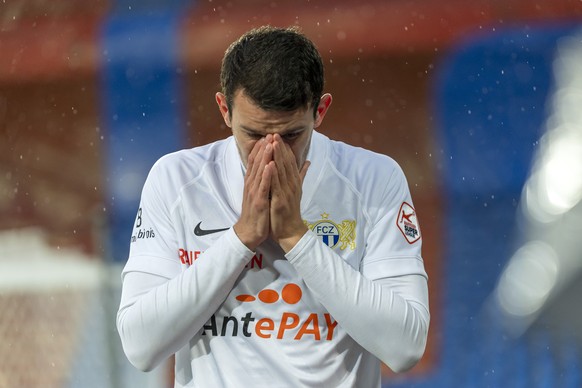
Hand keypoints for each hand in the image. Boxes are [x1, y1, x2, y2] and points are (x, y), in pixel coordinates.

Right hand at [234, 135, 273, 250]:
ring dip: (264, 157)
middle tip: (269, 133)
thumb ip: (263, 181)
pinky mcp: (258, 201)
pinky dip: (266, 175)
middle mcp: (251, 185)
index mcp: (252, 183)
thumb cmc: (256, 213)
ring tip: (270, 143)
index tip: (267, 136)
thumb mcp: (260, 194)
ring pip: (259, 171)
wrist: (248, 232)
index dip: (261, 148)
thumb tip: (267, 169)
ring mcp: (254, 192)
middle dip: (263, 148)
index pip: (256, 162)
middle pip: (256, 163)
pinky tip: (269, 165)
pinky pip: (262, 186)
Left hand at [269, 134, 309, 251]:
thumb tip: (308, 162)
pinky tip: (270, 163)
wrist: (291, 232)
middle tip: (274, 133)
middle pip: (286, 163)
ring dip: (277, 156)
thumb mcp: (297, 191)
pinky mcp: (280, 201)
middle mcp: (292, 185)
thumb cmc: (291, 212)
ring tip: (272, 142)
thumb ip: (301, 176)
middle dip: (280, 148)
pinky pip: (276, 185)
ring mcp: (286, 193)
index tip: (279, 136)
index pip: (290, 162)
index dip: (285, 149)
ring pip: (281, 171)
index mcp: (294, 182)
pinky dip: (274, 173)